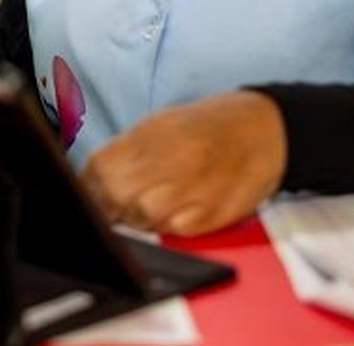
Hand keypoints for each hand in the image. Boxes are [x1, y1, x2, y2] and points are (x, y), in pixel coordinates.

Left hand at [80, 90, 286, 235]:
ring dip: (136, 219)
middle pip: (116, 195)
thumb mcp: (162, 123)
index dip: (88, 186)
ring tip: (148, 207)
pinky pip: (175, 231)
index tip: (89, 194)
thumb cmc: (207, 127)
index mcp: (153, 133)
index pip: (100, 167)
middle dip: (108, 206)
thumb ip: (127, 149)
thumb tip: (92, 178)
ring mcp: (194, 187)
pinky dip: (167, 228)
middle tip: (115, 206)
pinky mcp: (213, 213)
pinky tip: (174, 214)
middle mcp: (172, 159)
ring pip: (143, 217)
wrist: (265, 129)